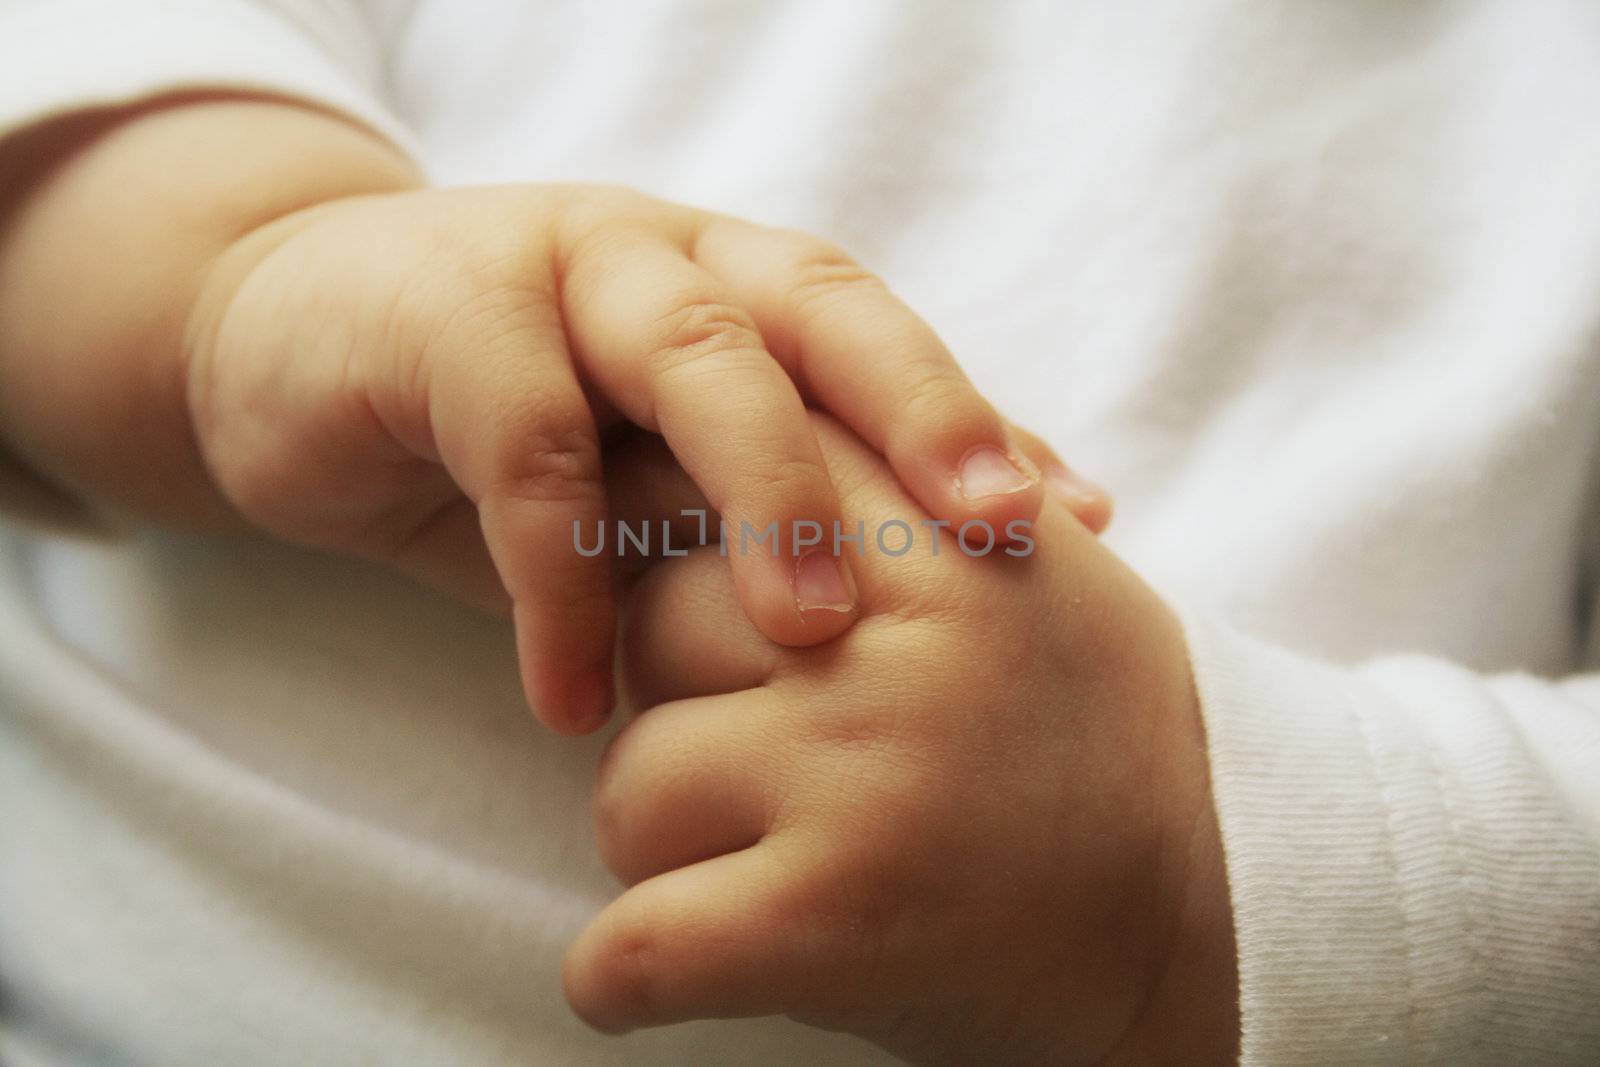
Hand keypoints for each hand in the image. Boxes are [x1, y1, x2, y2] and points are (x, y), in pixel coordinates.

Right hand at [182, 182, 1061, 731]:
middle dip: (916, 418)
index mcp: (737, 284)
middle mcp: (670, 259)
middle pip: (818, 315)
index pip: (882, 342)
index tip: (1076, 530)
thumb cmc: (504, 425)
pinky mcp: (438, 316)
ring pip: (692, 351)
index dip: (978, 422)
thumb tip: (918, 616)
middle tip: (997, 537)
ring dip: (759, 490)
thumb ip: (758, 517)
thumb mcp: (646, 475)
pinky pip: (521, 442)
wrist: (288, 350)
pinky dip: (558, 576)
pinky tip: (573, 698)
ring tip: (808, 632)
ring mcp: (557, 270)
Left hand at [565, 418, 1236, 1063]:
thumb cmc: (1106, 732)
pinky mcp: (830, 918)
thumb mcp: (1027, 569)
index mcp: (935, 540)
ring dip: (660, 843)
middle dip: (668, 698)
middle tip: (737, 759)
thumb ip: (897, 496)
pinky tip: (640, 982)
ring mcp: (854, 773)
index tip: (663, 579)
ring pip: (630, 783)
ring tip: (746, 871)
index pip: (733, 471)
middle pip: (652, 624)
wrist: (1227, 905)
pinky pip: (635, 944)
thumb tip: (743, 433)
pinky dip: (618, 978)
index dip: (676, 527)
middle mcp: (884, 641)